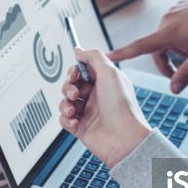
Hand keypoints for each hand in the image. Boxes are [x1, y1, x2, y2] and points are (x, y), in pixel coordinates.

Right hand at [59, 47, 150, 167]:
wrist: (124, 138)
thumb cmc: (122, 107)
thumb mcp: (110, 72)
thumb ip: (93, 57)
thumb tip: (79, 49)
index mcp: (105, 82)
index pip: (83, 71)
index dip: (75, 71)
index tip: (74, 74)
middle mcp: (96, 96)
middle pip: (71, 85)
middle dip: (68, 87)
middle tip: (76, 93)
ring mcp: (88, 112)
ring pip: (65, 102)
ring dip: (65, 104)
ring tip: (74, 109)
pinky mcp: (81, 127)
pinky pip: (64, 119)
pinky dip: (66, 119)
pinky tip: (75, 121)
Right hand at [110, 0, 187, 93]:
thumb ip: (185, 75)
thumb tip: (173, 90)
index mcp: (168, 33)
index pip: (140, 46)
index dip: (122, 53)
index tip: (106, 55)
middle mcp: (166, 20)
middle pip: (156, 48)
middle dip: (167, 60)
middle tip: (182, 69)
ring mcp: (171, 12)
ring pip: (165, 37)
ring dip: (174, 47)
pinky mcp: (177, 6)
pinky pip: (172, 25)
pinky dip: (180, 34)